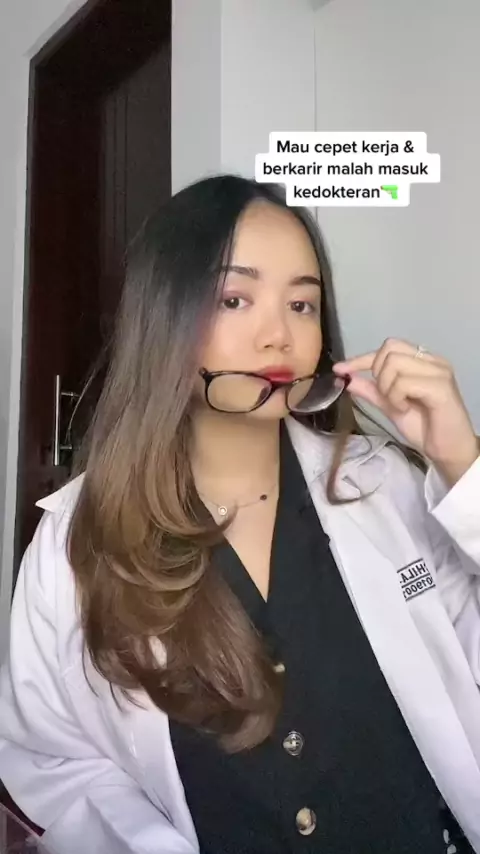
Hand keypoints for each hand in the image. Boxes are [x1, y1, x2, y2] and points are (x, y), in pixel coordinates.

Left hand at [333, 338, 478, 486]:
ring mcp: (439, 371)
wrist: (448, 451)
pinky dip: (397, 397)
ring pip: (394, 364)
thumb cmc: (425, 428)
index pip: (388, 347)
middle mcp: (432, 360)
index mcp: (422, 361)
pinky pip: (404, 382)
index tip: (340, 370)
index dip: (361, 358)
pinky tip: (405, 409)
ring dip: (388, 389)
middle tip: (388, 397)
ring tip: (399, 406)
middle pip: (389, 349)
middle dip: (378, 375)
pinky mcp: (441, 386)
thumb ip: (372, 391)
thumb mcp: (391, 407)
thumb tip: (347, 378)